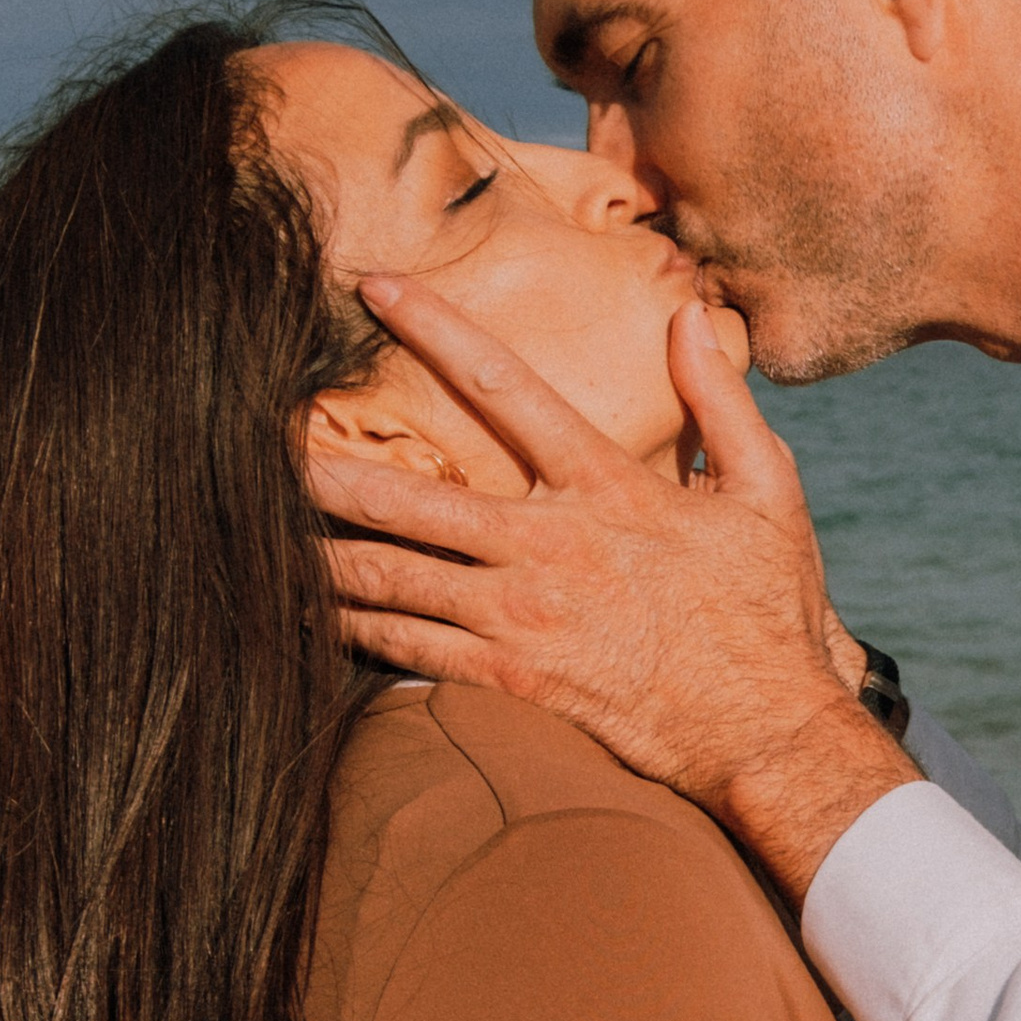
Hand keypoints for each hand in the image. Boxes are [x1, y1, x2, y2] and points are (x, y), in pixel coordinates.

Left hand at [307, 284, 913, 891]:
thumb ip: (719, 398)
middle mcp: (550, 546)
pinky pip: (411, 651)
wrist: (768, 733)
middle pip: (410, 495)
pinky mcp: (514, 685)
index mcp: (606, 486)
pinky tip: (307, 612)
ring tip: (251, 529)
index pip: (505, 387)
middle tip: (254, 437)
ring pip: (392, 577)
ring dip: (318, 552)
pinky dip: (353, 630)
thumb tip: (687, 313)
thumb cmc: (769, 615)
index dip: (434, 329)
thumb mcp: (767, 492)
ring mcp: (525, 619)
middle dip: (325, 467)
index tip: (373, 288)